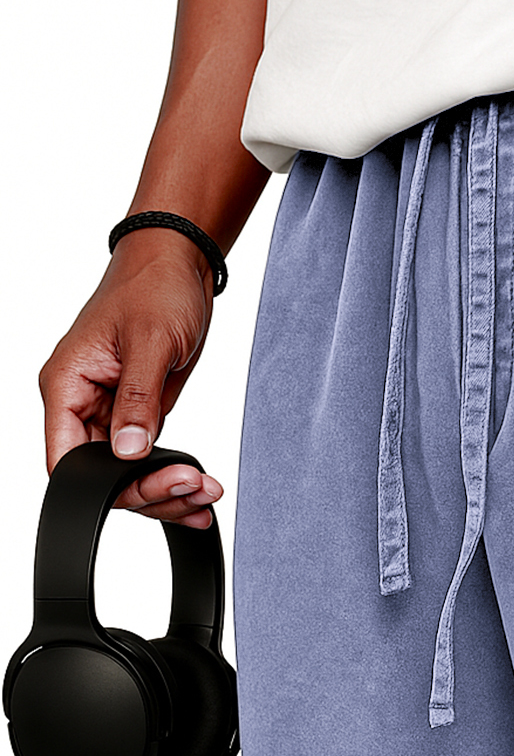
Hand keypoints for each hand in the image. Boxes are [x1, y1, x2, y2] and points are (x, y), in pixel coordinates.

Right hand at [38, 226, 222, 526]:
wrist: (178, 262)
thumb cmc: (154, 285)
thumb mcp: (150, 341)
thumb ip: (137, 399)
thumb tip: (127, 450)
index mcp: (66, 384)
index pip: (66, 457)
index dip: (102, 485)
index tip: (147, 486)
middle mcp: (82, 402)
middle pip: (100, 474)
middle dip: (147, 489)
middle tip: (193, 487)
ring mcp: (111, 410)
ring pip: (126, 472)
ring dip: (165, 489)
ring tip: (204, 492)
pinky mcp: (138, 412)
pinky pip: (148, 458)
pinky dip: (172, 475)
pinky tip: (199, 487)